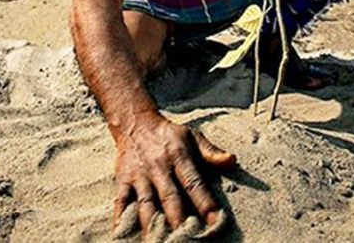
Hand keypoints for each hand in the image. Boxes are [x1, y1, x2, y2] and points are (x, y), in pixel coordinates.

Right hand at [111, 111, 235, 237]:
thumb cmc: (170, 135)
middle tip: (188, 237)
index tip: (215, 221)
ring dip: (152, 224)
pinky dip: (121, 217)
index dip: (204, 202)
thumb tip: (232, 160)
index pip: (194, 183)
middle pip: (169, 197)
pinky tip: (124, 232)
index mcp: (179, 156)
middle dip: (178, 220)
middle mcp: (159, 167)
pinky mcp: (123, 180)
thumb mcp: (193, 136)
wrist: (135, 123)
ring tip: (159, 240)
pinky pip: (121, 201)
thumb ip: (211, 151)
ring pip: (146, 204)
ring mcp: (140, 175)